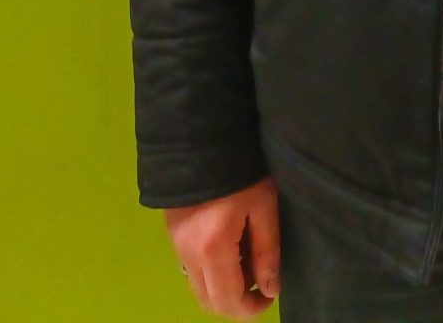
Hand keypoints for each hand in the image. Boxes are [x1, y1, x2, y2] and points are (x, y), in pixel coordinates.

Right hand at [164, 176, 280, 317]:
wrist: (200, 137)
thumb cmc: (240, 169)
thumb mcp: (263, 206)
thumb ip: (267, 250)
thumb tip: (270, 288)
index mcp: (212, 252)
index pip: (229, 302)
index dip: (252, 308)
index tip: (270, 293)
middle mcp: (188, 256)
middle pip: (209, 302)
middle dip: (236, 302)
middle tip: (259, 279)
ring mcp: (176, 246)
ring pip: (197, 287)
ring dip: (222, 288)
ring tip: (246, 261)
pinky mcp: (172, 233)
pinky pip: (190, 269)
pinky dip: (210, 272)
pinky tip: (229, 248)